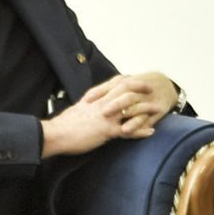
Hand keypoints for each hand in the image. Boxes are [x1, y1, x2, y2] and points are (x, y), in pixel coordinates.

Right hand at [41, 72, 173, 156]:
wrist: (55, 134)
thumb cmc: (64, 124)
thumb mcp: (78, 108)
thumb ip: (90, 104)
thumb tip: (94, 103)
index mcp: (95, 97)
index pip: (115, 82)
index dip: (128, 80)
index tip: (136, 80)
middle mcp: (102, 103)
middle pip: (126, 89)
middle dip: (141, 87)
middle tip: (152, 89)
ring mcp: (105, 116)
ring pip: (131, 107)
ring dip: (147, 108)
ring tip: (159, 110)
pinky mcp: (106, 130)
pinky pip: (129, 130)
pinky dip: (141, 130)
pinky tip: (151, 132)